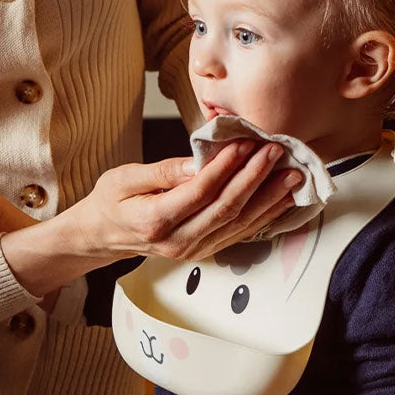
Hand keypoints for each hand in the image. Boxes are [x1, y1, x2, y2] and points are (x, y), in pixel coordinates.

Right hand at [70, 140, 303, 265]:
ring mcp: (193, 250)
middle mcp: (178, 242)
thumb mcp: (123, 178)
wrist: (103, 236)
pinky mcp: (205, 251)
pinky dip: (265, 215)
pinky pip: (240, 233)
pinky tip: (281, 199)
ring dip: (269, 198)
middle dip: (255, 178)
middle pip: (226, 209)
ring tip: (290, 174)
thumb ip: (162, 171)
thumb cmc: (111, 203)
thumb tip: (197, 161)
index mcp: (154, 221)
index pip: (199, 192)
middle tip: (275, 152)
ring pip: (239, 224)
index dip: (225, 168)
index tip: (244, 144)